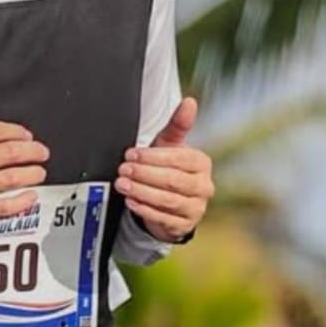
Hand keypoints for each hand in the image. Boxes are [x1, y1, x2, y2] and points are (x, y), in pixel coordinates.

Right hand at [0, 78, 50, 241]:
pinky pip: (2, 208)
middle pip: (7, 153)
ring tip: (39, 172)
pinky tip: (30, 197)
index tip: (25, 134)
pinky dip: (21, 202)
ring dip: (31, 174)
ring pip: (9, 178)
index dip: (14, 131)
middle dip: (31, 151)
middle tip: (41, 151)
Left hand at [116, 97, 212, 242]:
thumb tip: (190, 101)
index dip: (152, 157)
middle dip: (144, 174)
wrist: (169, 201)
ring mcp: (196, 207)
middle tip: (123, 169)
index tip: (130, 154)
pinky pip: (164, 218)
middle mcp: (203, 186)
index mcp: (200, 163)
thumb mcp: (169, 146)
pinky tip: (131, 202)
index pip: (178, 159)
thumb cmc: (168, 167)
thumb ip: (177, 125)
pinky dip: (145, 210)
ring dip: (142, 192)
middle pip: (172, 180)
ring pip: (168, 200)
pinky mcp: (184, 225)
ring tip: (122, 184)